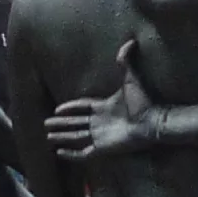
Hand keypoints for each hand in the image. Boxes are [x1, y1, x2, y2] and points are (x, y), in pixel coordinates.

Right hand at [45, 40, 159, 161]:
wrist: (151, 122)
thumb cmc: (142, 102)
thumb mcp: (130, 79)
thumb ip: (126, 61)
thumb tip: (131, 41)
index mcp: (103, 107)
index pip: (82, 107)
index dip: (70, 108)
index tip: (57, 108)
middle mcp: (99, 122)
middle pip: (75, 123)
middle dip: (61, 124)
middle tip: (46, 124)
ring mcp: (100, 136)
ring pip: (76, 137)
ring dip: (62, 137)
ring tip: (48, 137)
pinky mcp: (102, 149)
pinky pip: (83, 154)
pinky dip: (71, 155)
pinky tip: (59, 152)